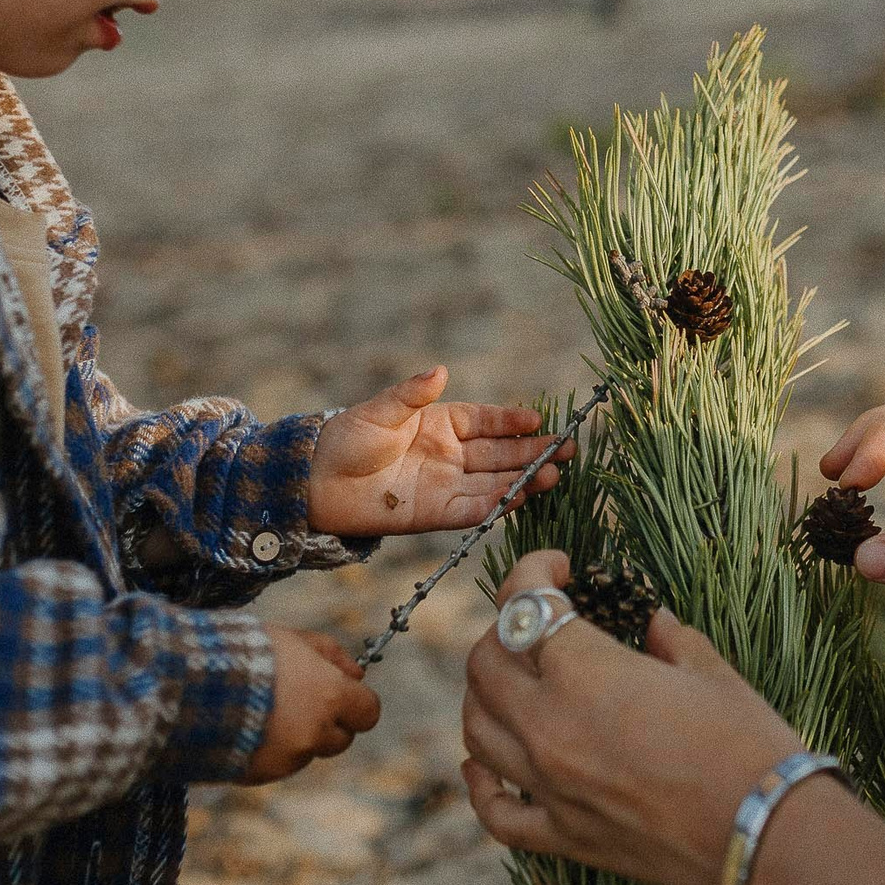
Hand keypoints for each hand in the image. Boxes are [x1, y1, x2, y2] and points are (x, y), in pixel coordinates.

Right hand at [242, 630, 382, 783]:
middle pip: (340, 739)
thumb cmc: (241, 651)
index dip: (355, 703)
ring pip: (304, 753)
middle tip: (297, 702)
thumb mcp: (290, 638)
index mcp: (330, 697)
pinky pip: (273, 765)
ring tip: (257, 710)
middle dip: (326, 724)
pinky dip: (265, 751)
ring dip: (293, 739)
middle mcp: (315, 734)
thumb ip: (330, 654)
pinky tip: (240, 728)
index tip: (339, 693)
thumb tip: (359, 672)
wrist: (185, 685)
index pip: (368, 713)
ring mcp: (287, 759)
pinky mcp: (258, 775)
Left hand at [307, 367, 568, 537]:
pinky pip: (473, 509)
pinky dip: (497, 505)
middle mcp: (449, 455)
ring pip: (494, 482)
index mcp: (440, 424)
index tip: (540, 420)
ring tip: (555, 475)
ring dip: (525, 480)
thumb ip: (413, 394)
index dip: (513, 421)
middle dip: (534, 452)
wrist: (316, 483)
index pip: (486, 421)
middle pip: (500, 453)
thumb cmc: (346, 439)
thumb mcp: (381, 411)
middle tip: (568, 449)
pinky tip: (521, 499)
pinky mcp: (435, 514)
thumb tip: (440, 370)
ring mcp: (445, 485)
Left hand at [459, 551, 806, 884]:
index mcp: (585, 673)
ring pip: (476, 729)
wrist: (769, 838)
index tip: (556, 567)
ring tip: (514, 680)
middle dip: (504, 629)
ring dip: (485, 694)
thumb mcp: (711, 673)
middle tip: (539, 623)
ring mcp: (549, 787)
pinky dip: (480, 782)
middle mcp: (549, 728)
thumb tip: (652, 624)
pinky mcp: (563, 838)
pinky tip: (482, 763)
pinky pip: (494, 810)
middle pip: (485, 664)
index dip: (531, 570)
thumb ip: (669, 640)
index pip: (525, 604)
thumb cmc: (750, 745)